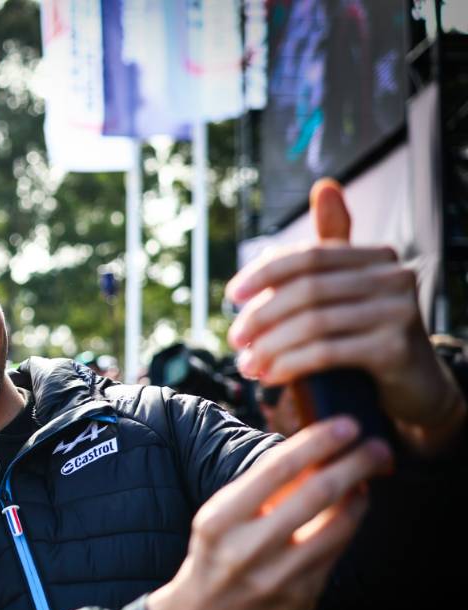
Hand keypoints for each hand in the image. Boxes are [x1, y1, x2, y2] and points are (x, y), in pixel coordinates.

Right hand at [147, 415, 392, 609]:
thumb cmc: (210, 563)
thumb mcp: (217, 522)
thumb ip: (258, 494)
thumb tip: (309, 455)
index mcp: (219, 521)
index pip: (275, 470)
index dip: (317, 442)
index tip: (344, 425)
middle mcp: (248, 549)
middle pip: (316, 495)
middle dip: (355, 463)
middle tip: (376, 446)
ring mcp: (278, 578)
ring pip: (338, 527)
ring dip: (361, 495)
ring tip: (371, 475)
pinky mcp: (301, 599)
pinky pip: (336, 554)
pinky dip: (350, 525)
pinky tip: (354, 509)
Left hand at [226, 179, 464, 452]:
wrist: (415, 386)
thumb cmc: (370, 333)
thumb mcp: (349, 288)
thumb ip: (332, 246)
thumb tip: (325, 187)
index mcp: (376, 257)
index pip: (307, 256)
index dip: (263, 275)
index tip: (230, 297)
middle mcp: (394, 277)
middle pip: (306, 291)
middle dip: (260, 316)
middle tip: (235, 340)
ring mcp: (399, 312)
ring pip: (312, 323)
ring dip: (270, 346)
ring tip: (248, 364)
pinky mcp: (395, 348)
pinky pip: (326, 352)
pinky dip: (290, 365)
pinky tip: (272, 377)